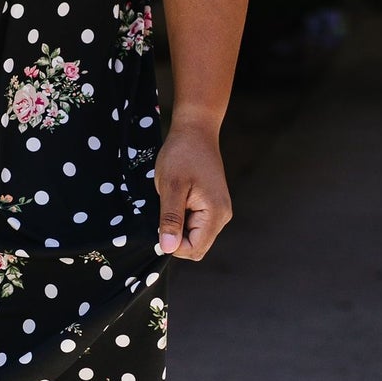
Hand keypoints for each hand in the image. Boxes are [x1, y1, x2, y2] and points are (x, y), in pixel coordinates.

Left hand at [153, 122, 231, 260]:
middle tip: (163, 211)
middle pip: (196, 246)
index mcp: (215, 213)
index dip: (173, 245)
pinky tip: (175, 200)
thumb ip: (171, 219)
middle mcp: (222, 216)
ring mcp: (219, 211)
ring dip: (178, 226)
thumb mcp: (171, 186)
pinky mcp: (212, 205)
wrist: (195, 131)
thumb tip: (168, 248)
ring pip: (194, 236)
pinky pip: (195, 224)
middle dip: (176, 237)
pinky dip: (181, 218)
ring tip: (170, 202)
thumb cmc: (182, 154)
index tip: (159, 225)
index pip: (194, 249)